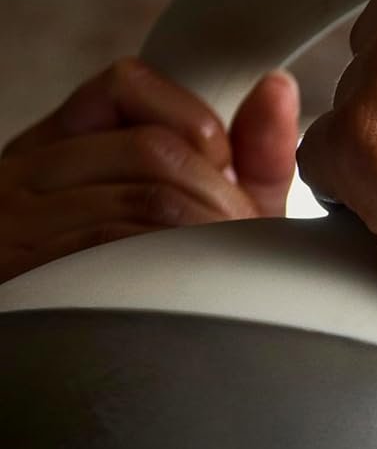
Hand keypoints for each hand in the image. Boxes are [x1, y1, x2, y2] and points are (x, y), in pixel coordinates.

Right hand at [0, 58, 299, 282]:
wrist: (57, 365)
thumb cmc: (141, 281)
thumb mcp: (199, 213)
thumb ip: (245, 158)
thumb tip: (279, 87)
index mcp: (62, 143)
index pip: (128, 83)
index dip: (198, 128)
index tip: (222, 177)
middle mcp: (27, 170)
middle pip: (154, 149)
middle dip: (221, 196)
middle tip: (239, 239)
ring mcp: (17, 220)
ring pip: (145, 199)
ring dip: (209, 237)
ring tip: (221, 272)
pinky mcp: (20, 269)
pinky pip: (115, 251)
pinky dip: (173, 268)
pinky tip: (187, 290)